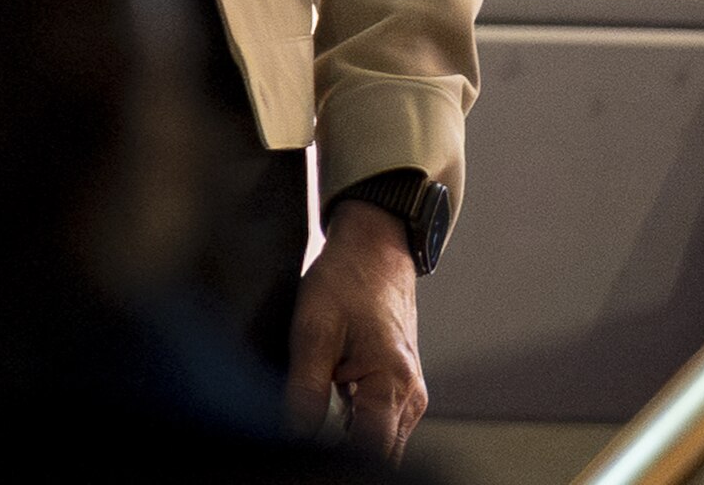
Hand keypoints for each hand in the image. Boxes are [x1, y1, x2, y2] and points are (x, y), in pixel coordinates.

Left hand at [286, 200, 427, 463]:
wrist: (374, 246)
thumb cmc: (347, 278)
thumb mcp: (313, 329)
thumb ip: (305, 390)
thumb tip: (293, 436)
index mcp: (393, 382)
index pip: (370, 453)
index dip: (337, 457)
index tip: (310, 446)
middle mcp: (410, 396)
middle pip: (379, 454)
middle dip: (344, 450)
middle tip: (312, 421)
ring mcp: (410, 394)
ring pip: (380, 443)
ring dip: (350, 437)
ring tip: (324, 403)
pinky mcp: (402, 388)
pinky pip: (381, 424)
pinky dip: (357, 423)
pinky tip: (335, 399)